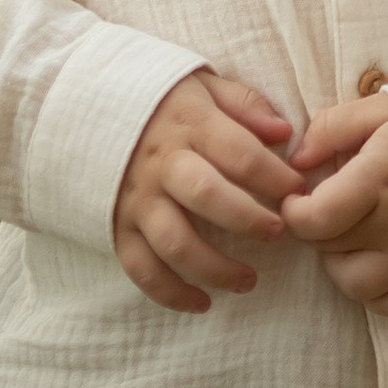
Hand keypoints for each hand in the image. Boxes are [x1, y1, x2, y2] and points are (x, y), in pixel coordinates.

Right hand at [112, 69, 298, 314]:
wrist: (89, 110)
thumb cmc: (163, 101)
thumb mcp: (203, 85)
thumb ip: (245, 105)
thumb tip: (284, 132)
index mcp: (190, 123)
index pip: (240, 153)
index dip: (275, 176)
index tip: (298, 191)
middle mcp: (162, 163)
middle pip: (208, 196)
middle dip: (249, 219)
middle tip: (279, 232)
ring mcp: (138, 198)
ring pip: (175, 242)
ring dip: (215, 268)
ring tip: (249, 281)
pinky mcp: (118, 227)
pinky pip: (142, 269)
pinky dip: (171, 293)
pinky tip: (202, 302)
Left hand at [281, 95, 387, 317]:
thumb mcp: (385, 107)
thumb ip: (334, 127)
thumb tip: (297, 160)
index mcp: (380, 178)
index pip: (316, 219)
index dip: (294, 213)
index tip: (297, 198)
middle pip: (330, 248)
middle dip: (317, 230)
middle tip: (328, 206)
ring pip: (357, 286)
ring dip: (341, 266)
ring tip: (349, 238)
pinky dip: (378, 294)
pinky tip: (377, 264)